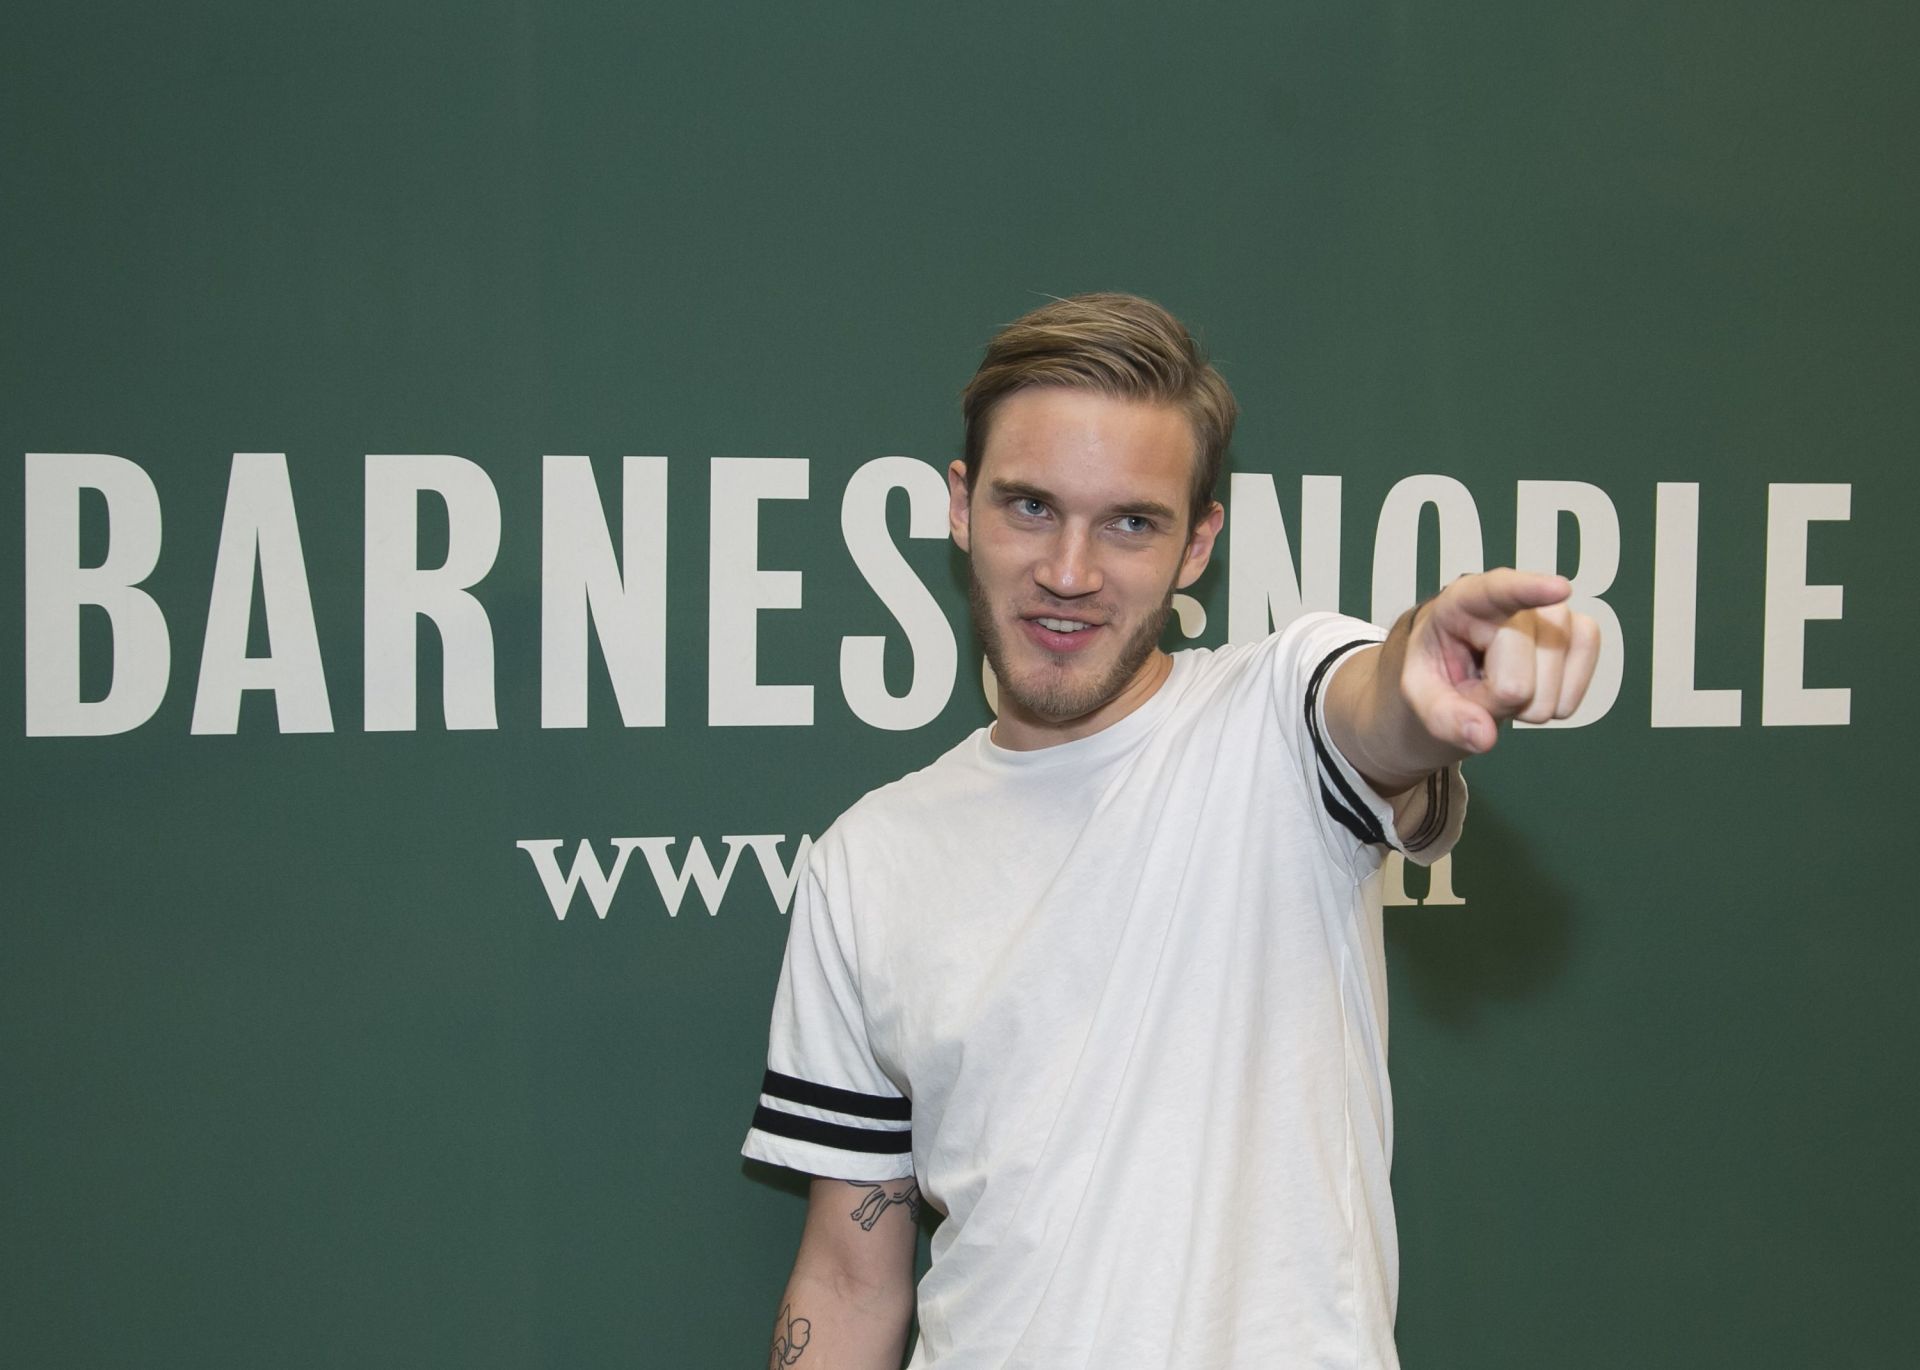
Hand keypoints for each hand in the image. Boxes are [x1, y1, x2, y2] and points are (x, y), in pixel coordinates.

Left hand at [1401, 568, 1600, 754]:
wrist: (1462, 666)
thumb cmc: (1440, 668)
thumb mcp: (1420, 692)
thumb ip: (1443, 716)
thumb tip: (1483, 737)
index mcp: (1463, 601)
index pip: (1498, 592)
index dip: (1530, 591)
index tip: (1560, 589)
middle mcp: (1517, 601)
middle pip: (1517, 682)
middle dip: (1495, 703)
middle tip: (1477, 687)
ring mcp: (1557, 613)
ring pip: (1550, 691)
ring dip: (1525, 706)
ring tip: (1502, 682)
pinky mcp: (1584, 632)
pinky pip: (1577, 687)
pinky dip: (1556, 704)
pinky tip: (1535, 689)